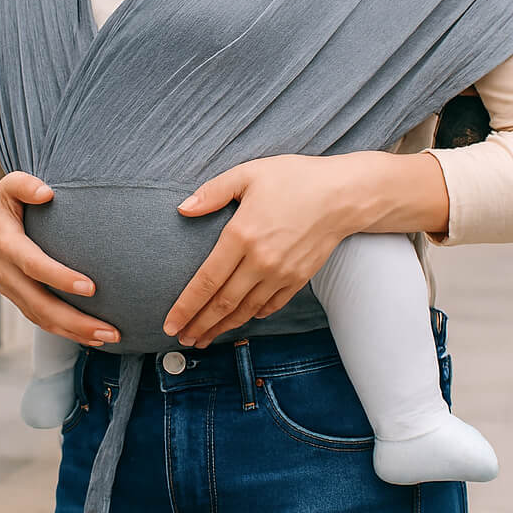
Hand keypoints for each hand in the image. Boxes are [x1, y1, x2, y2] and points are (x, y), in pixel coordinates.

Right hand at [0, 171, 120, 347]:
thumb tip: (48, 193)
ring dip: (76, 332)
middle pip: (41, 305)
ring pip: (42, 319)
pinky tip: (92, 337)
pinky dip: (66, 332)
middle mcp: (7, 274)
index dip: (61, 278)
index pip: (34, 266)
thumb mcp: (5, 188)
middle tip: (110, 329)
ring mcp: (11, 291)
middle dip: (76, 321)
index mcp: (6, 245)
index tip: (91, 287)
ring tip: (110, 336)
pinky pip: (41, 320)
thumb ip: (24, 185)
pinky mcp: (17, 299)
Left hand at [162, 154, 361, 347]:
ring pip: (246, 310)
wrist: (343, 194)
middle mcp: (260, 261)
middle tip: (181, 339)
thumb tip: (183, 208)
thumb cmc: (294, 178)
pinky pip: (271, 305)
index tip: (170, 324)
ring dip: (223, 327)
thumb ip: (212, 192)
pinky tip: (241, 320)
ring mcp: (282, 274)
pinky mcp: (299, 279)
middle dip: (199, 325)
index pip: (206, 281)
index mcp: (241, 235)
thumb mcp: (248, 174)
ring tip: (204, 338)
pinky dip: (253, 316)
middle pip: (223, 303)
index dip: (186, 306)